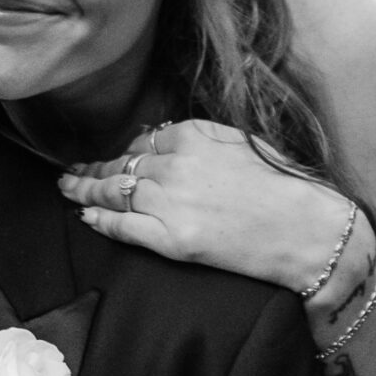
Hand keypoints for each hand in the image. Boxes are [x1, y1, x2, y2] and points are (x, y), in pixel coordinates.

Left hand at [58, 118, 350, 289]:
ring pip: (112, 193)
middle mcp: (172, 166)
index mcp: (190, 136)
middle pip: (119, 167)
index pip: (142, 143)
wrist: (307, 230)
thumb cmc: (283, 188)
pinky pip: (121, 226)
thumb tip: (156, 139)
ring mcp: (167, 203)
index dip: (123, 154)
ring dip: (84, 191)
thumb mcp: (240, 143)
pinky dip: (100, 220)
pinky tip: (86, 217)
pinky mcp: (169, 239)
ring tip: (68, 190)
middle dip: (91, 171)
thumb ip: (197, 138)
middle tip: (69, 175)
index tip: (111, 160)